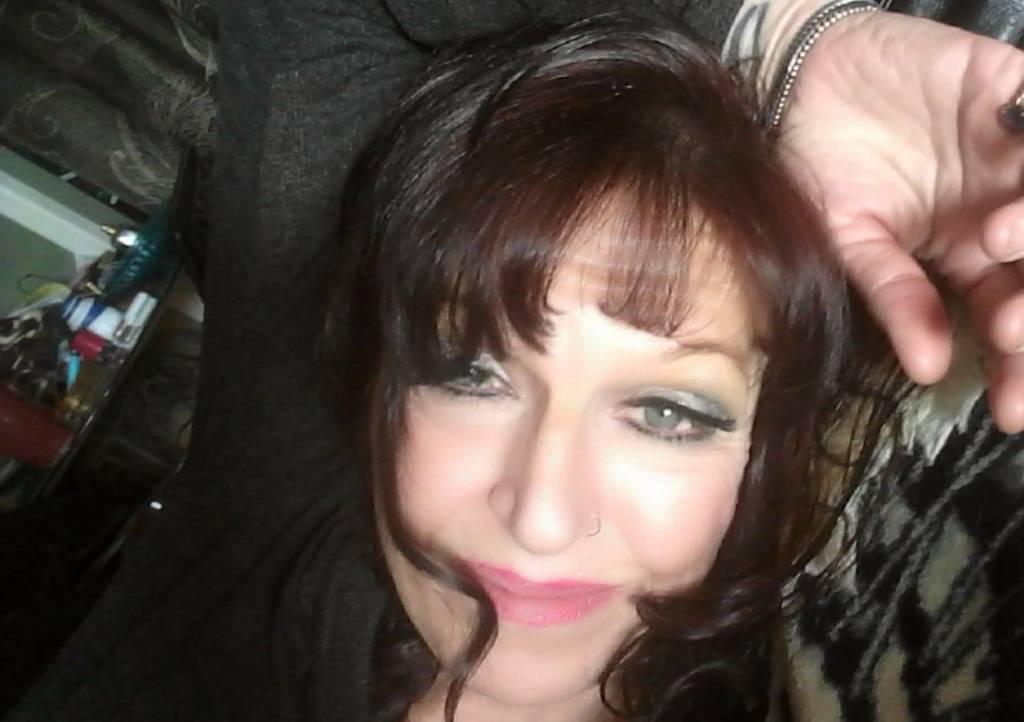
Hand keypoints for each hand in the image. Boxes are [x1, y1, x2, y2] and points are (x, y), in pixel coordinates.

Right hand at [781, 11, 1023, 431]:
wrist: (791, 85)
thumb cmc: (812, 169)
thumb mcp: (848, 241)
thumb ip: (894, 293)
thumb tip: (931, 367)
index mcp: (966, 253)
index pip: (1008, 312)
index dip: (1016, 363)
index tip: (1007, 410)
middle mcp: (1001, 208)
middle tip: (1010, 334)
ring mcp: (1010, 149)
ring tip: (992, 243)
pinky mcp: (1007, 87)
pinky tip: (1008, 205)